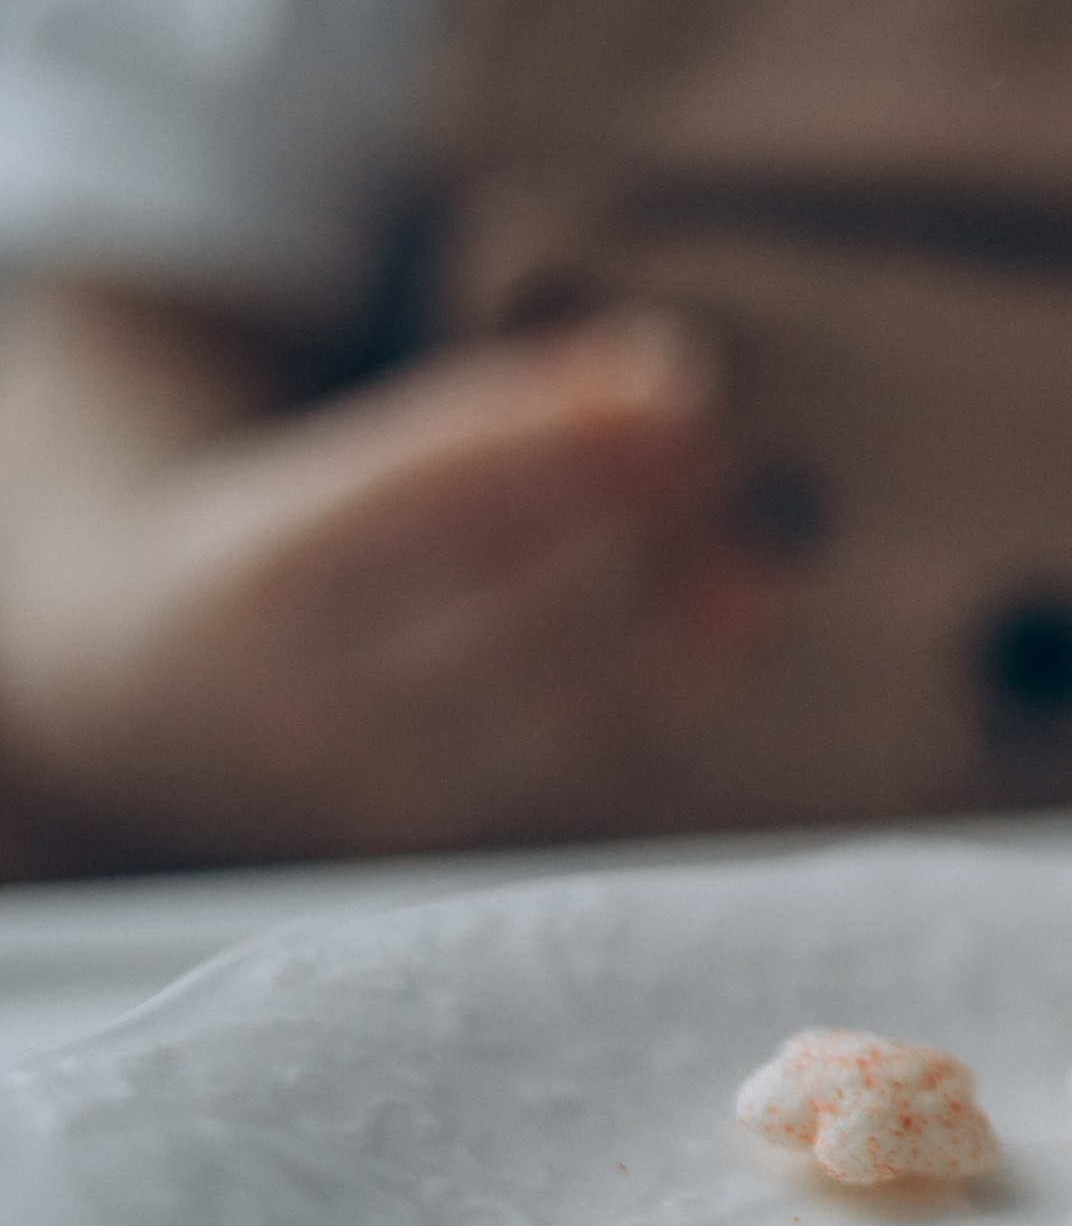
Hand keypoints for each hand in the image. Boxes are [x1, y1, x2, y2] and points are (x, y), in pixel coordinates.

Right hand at [5, 315, 780, 862]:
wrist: (161, 711)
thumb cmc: (295, 555)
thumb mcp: (346, 466)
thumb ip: (499, 416)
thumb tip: (663, 372)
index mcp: (256, 571)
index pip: (432, 495)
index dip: (568, 438)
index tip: (679, 381)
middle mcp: (301, 701)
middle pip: (507, 609)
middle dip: (635, 522)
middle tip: (719, 452)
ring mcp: (370, 795)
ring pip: (562, 712)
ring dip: (681, 623)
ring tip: (755, 547)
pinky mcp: (441, 853)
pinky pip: (582, 781)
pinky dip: (673, 701)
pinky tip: (733, 631)